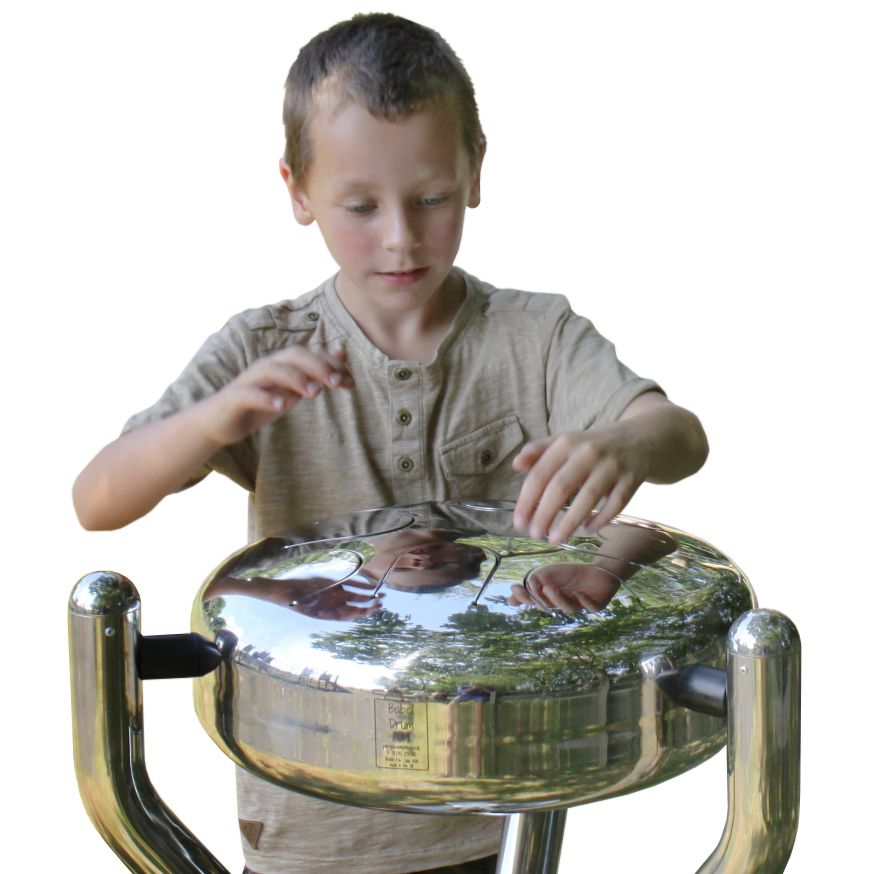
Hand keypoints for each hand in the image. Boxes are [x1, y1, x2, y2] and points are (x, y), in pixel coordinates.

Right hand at [202, 344, 353, 445]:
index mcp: (280, 365)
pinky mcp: (234, 397)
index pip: (308, 354)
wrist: (218, 423)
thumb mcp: (290, 393)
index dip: (330, 363)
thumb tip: (340, 362)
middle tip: (337, 383)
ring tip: (314, 393)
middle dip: (317, 366)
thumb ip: (312, 378)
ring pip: (272, 369)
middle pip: (293, 355)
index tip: (350, 379)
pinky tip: (281, 405)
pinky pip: (250, 393)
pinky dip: (266, 397)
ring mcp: (249, 380)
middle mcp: (265, 367)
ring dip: (295, 378)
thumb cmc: (257, 406)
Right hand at [211, 574, 381, 619]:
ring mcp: (328, 596)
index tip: (358, 612)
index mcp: (308, 606)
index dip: (344, 613)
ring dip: (367, 601)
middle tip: (379, 606)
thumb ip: (234, 587)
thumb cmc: (266, 589)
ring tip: (384, 600)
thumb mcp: (252, 587)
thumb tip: (210, 590)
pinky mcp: (332, 587)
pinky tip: (376, 587)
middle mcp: (320, 604)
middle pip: (345, 609)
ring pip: (352, 601)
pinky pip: (351, 589)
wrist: (276, 587)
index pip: (327, 612)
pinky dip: (363, 588)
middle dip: (362, 609)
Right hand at [508, 564, 620, 612]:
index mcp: (551, 600)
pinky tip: (579, 595)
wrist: (596, 571)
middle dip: (541, 598)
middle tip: (534, 588)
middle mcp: (564, 605)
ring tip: (550, 588)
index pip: (535, 600)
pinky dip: (585, 602)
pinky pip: (591, 606)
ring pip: (569, 608)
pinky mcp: (596, 604)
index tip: (515, 587)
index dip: (525, 596)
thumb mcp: (547, 576)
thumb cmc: (569, 575)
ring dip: (559, 599)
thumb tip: (510, 596)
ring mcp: (580, 606)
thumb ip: (531, 584)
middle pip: (551, 606)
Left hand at [511, 423, 645, 541]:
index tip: (518, 522)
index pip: (540, 473)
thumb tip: (516, 465)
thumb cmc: (593, 446)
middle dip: (544, 514)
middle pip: (561, 487)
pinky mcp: (632, 479)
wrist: (641, 439)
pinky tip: (587, 529)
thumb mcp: (566, 442)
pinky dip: (600, 519)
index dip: (527, 500)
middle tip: (534, 534)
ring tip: (555, 539)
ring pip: (588, 498)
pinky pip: (615, 504)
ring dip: (569, 522)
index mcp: (567, 442)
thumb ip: (539, 451)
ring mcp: (612, 466)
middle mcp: (589, 452)